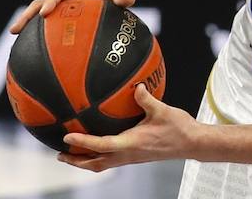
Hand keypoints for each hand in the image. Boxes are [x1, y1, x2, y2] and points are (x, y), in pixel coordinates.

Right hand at [10, 0, 136, 33]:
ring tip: (13, 41)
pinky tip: (34, 52)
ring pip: (40, 13)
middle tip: (14, 31)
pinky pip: (50, 24)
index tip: (44, 14)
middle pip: (40, 4)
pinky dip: (39, 34)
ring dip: (27, 25)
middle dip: (27, 16)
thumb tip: (127, 0)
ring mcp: (63, 4)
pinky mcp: (64, 13)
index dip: (51, 2)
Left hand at [58, 85, 197, 170]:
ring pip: (101, 165)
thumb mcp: (162, 110)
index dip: (83, 141)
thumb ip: (147, 99)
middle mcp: (128, 154)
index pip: (101, 145)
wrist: (191, 144)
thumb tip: (137, 86)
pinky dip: (97, 156)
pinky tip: (96, 147)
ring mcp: (131, 158)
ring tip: (71, 154)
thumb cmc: (178, 128)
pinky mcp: (135, 157)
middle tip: (60, 154)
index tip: (67, 137)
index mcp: (131, 144)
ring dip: (84, 161)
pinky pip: (110, 161)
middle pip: (95, 163)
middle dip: (76, 160)